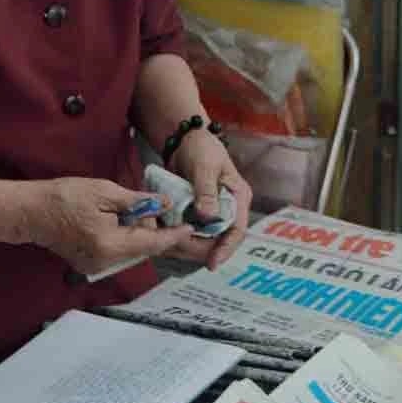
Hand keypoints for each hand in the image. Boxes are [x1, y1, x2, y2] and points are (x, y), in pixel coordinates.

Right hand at [24, 178, 196, 277]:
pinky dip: (126, 239)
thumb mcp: (105, 191)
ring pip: (131, 252)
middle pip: (143, 250)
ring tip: (140, 214)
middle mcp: (105, 262)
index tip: (190, 228)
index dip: (174, 236)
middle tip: (165, 214)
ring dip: (141, 236)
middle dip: (157, 233)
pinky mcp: (89, 264)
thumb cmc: (63, 197)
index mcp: (110, 245)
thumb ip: (138, 201)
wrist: (30, 212)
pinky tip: (122, 222)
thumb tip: (165, 205)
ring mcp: (96, 267)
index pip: (152, 243)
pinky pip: (117, 253)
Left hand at [169, 129, 251, 269]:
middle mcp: (228, 209)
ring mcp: (212, 213)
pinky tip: (164, 236)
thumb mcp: (204, 167)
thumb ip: (206, 192)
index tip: (212, 263)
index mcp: (238, 198)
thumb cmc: (200, 147)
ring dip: (186, 244)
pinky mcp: (196, 214)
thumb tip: (208, 216)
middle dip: (199, 249)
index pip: (237, 230)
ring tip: (167, 245)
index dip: (226, 249)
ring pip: (202, 239)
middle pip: (218, 240)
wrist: (184, 139)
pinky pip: (190, 232)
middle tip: (177, 251)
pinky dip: (178, 235)